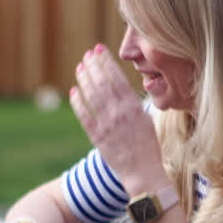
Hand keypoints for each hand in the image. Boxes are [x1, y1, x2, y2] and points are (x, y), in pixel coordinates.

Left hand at [69, 44, 166, 192]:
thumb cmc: (148, 146)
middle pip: (102, 83)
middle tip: (87, 54)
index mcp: (134, 107)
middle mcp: (119, 114)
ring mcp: (107, 125)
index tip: (99, 50)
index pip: (117, 78)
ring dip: (84, 79)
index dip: (106, 62)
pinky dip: (78, 102)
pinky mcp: (97, 137)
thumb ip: (133, 103)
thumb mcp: (146, 119)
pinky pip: (84, 116)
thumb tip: (121, 86)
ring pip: (91, 96)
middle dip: (94, 66)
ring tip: (80, 67)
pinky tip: (74, 91)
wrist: (143, 173)